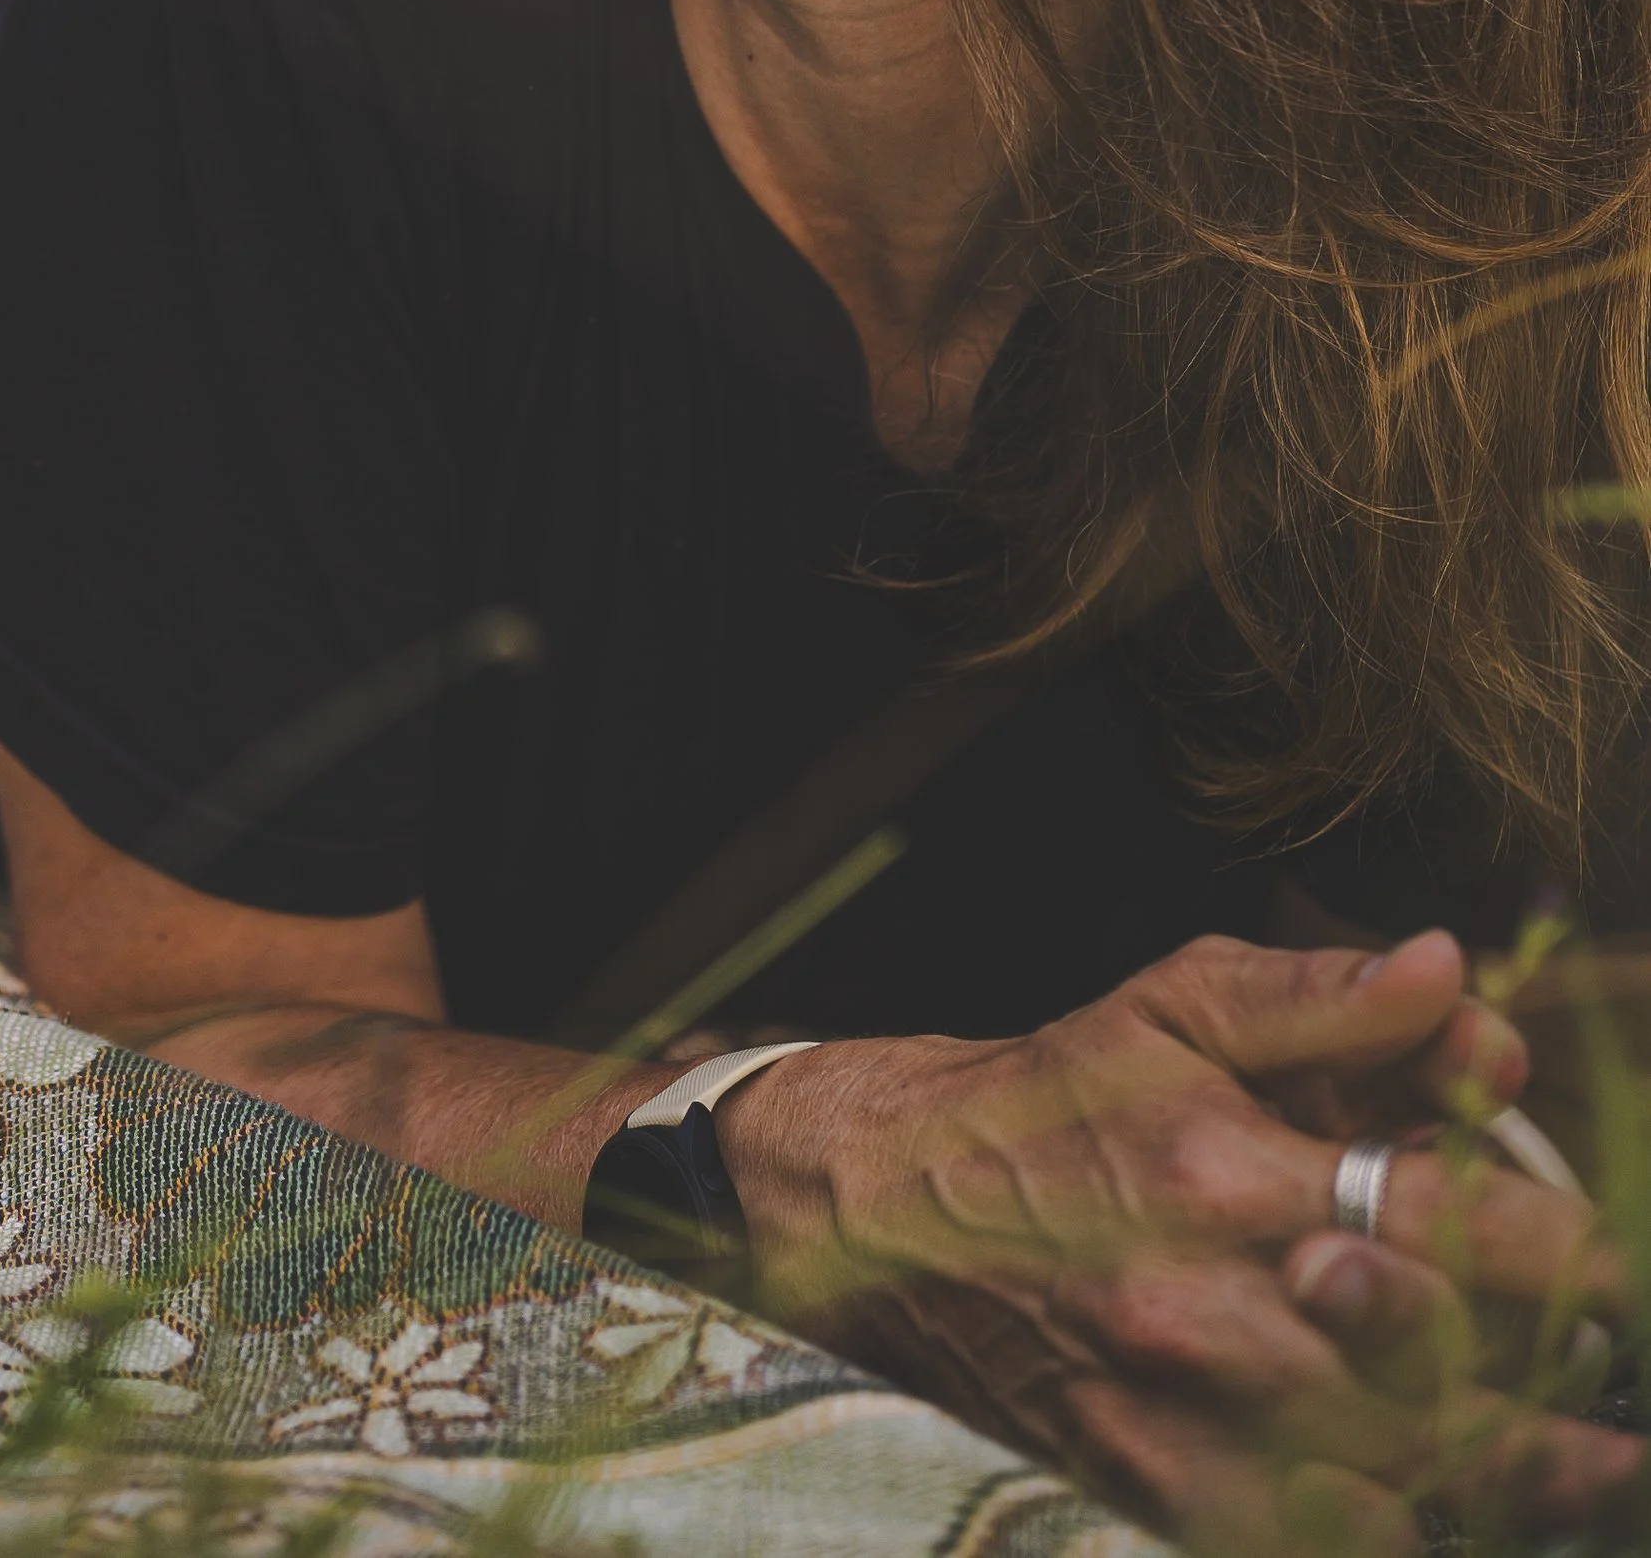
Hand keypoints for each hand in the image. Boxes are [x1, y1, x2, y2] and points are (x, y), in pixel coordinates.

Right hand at [724, 930, 1639, 1553]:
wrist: (895, 1211)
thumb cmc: (1059, 1095)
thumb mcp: (1177, 1003)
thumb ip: (1327, 997)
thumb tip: (1456, 972)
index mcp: (1227, 1169)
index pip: (1450, 1224)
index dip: (1565, 1250)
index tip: (1616, 1262)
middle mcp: (1212, 1306)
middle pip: (1444, 1377)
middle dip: (1558, 1388)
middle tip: (1617, 1398)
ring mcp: (1182, 1416)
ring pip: (1396, 1482)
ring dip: (1508, 1476)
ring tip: (1589, 1468)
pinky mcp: (1155, 1491)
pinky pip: (1307, 1545)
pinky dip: (1392, 1530)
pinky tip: (1443, 1509)